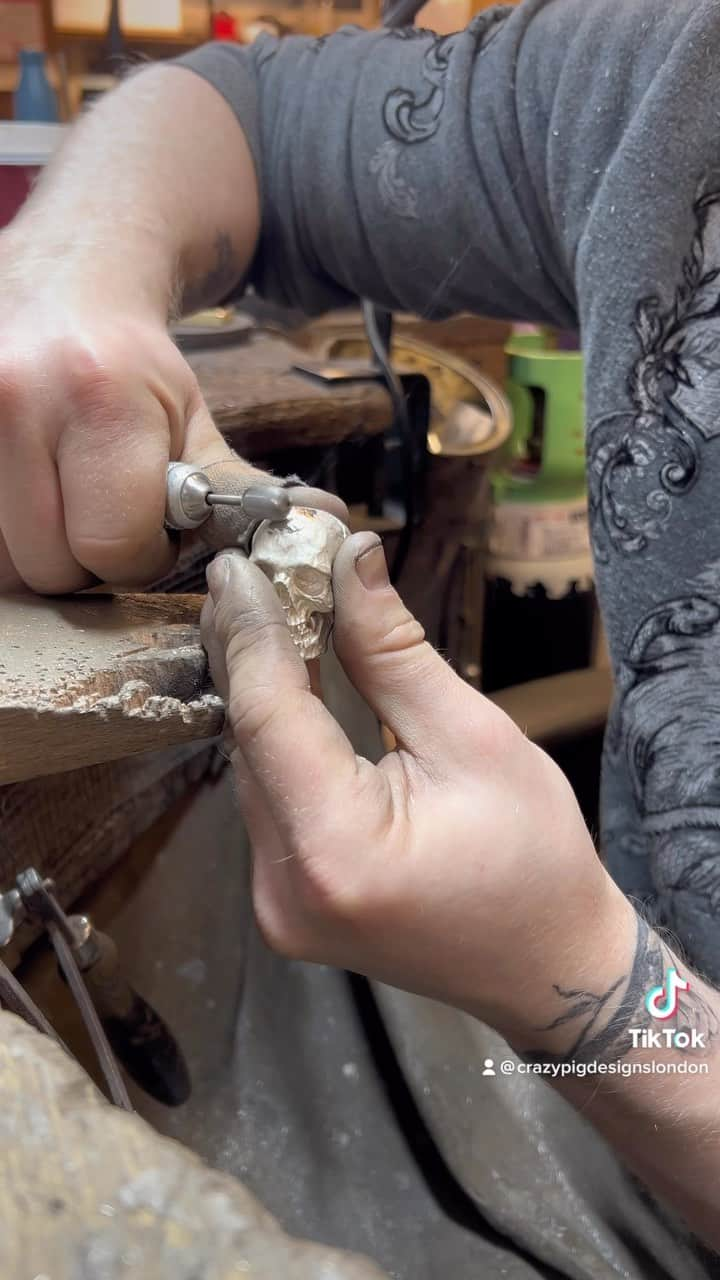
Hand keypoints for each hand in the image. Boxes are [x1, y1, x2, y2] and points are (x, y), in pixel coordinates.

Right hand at [0, 277, 229, 591]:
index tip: (148, 534)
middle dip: (87, 561)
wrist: (63, 277)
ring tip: (65, 507)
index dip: (138, 556)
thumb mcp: (192, 419)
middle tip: (104, 521)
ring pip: (1, 563)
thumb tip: (326, 532)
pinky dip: (7, 535)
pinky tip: (34, 499)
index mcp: (102, 401)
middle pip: (48, 565)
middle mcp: (17, 403)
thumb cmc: (130, 360)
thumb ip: (241, 490)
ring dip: (38, 554)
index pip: (112, 545)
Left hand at [202, 534, 632, 1048]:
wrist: (545, 964)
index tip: (244, 563)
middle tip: (257, 570)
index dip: (253, 631)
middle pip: (249, 741)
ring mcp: (276, 905)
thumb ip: (395, 653)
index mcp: (337, 851)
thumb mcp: (476, 740)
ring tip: (277, 612)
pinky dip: (278, 739)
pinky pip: (266, 800)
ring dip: (262, 691)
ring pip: (250, 768)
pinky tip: (290, 685)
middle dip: (253, 648)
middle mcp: (285, 888)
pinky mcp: (282, 904)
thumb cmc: (534, 860)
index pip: (267, 716)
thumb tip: (351, 560)